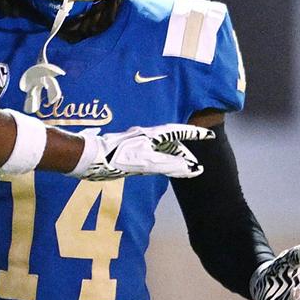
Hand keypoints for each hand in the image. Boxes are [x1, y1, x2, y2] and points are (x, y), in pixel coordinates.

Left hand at [72, 123, 213, 179]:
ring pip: (160, 145)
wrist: (89, 158)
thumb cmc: (116, 158)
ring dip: (172, 153)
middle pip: (171, 139)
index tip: (209, 135)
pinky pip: (151, 150)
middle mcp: (145, 135)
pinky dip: (160, 156)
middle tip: (196, 159)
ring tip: (181, 163)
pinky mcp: (127, 148)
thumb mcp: (146, 163)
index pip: (178, 132)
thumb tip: (192, 168)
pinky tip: (157, 162)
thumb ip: (170, 165)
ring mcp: (135, 141)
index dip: (194, 134)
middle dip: (184, 148)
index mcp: (151, 135)